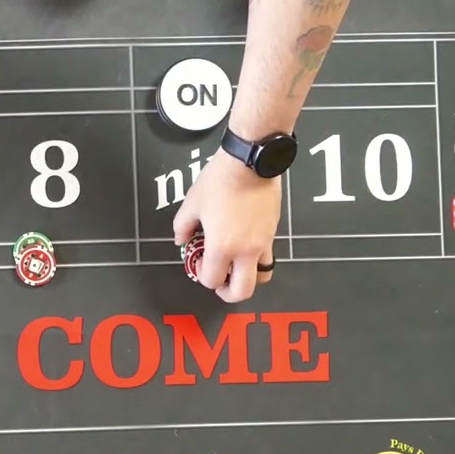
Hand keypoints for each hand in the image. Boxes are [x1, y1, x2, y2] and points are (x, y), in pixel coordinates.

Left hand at [172, 150, 281, 302]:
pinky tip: (244, 242)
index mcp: (223, 247)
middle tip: (220, 280)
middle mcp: (246, 251)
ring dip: (247, 277)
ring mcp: (264, 242)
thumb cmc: (220, 181)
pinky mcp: (273, 231)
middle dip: (228, 292)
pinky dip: (256, 257)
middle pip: (243, 292)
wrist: (251, 161)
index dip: (202, 276)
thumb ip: (182, 226)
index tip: (199, 261)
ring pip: (262, 276)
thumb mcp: (192, 203)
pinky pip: (267, 254)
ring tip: (235, 265)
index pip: (212, 281)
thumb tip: (181, 239)